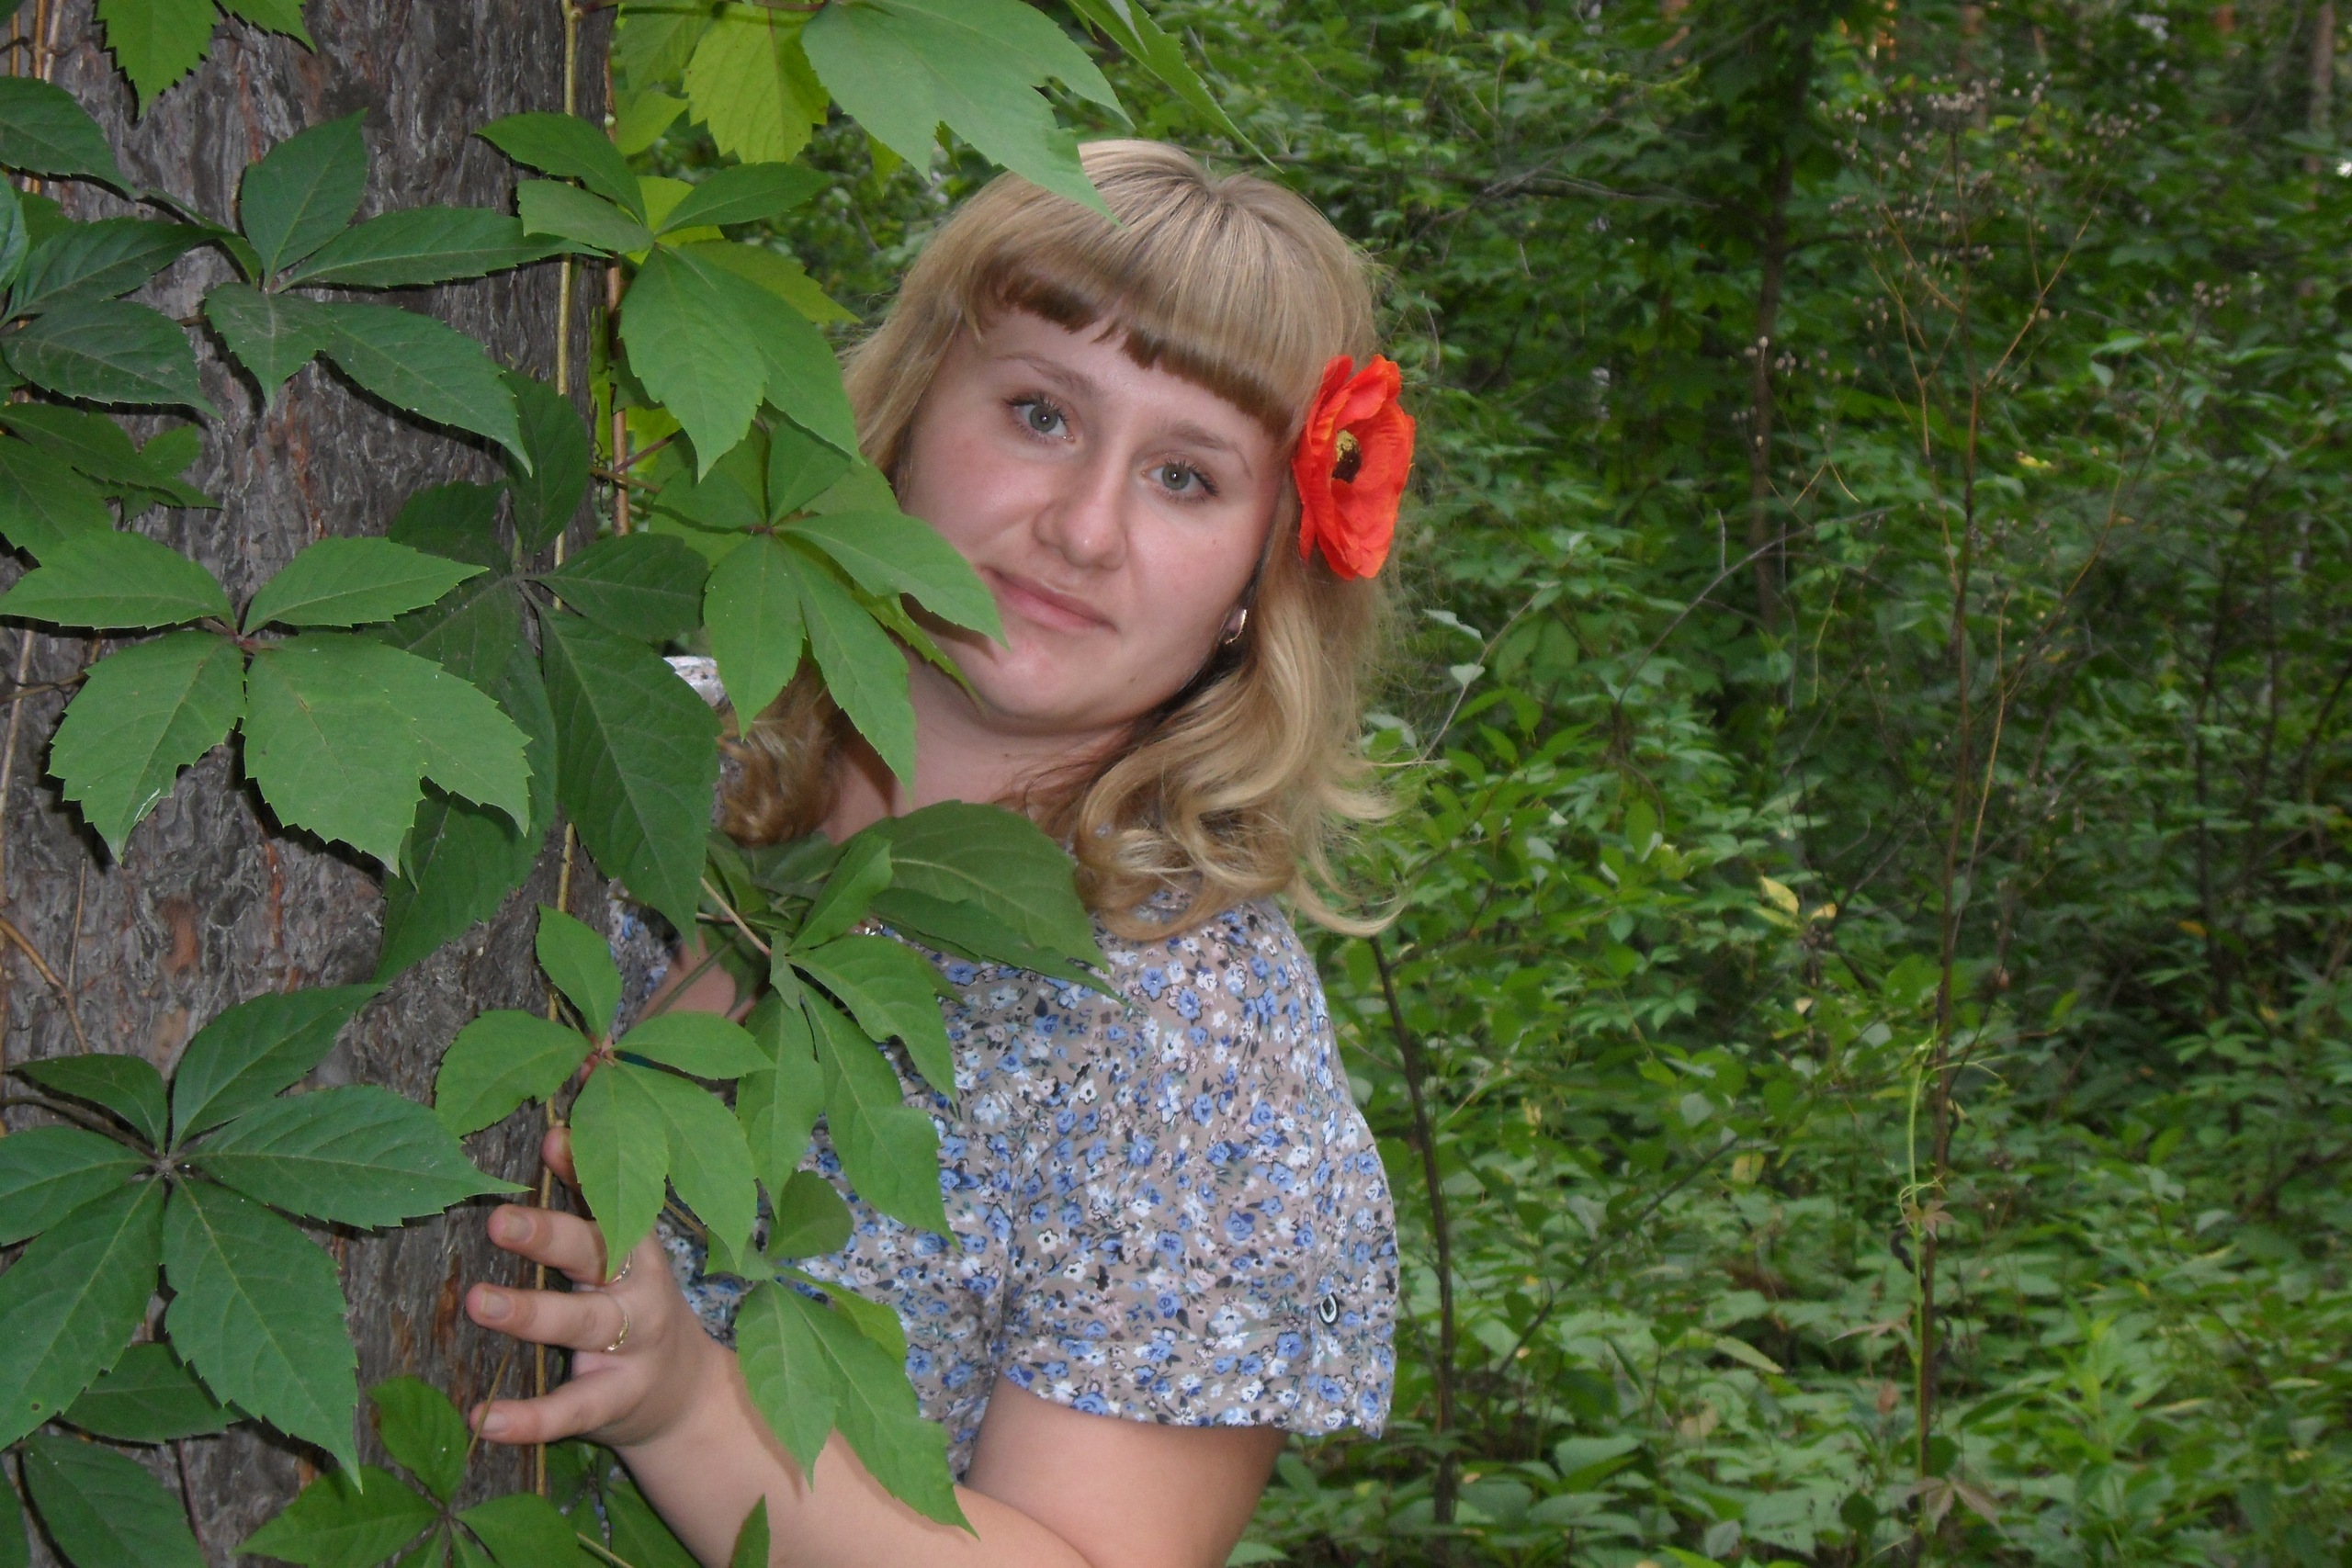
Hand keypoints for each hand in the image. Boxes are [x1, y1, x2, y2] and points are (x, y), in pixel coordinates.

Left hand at [466, 1124, 726, 1450]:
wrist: (686, 1397)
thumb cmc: (634, 1308)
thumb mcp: (622, 1253)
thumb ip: (589, 1198)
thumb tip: (553, 1129)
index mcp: (636, 1247)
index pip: (613, 1198)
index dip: (584, 1168)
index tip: (550, 1136)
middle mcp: (640, 1290)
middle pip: (598, 1255)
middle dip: (550, 1235)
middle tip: (497, 1219)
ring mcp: (633, 1346)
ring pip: (583, 1324)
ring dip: (531, 1312)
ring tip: (478, 1301)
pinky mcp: (615, 1400)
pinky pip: (572, 1409)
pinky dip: (529, 1417)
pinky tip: (485, 1419)